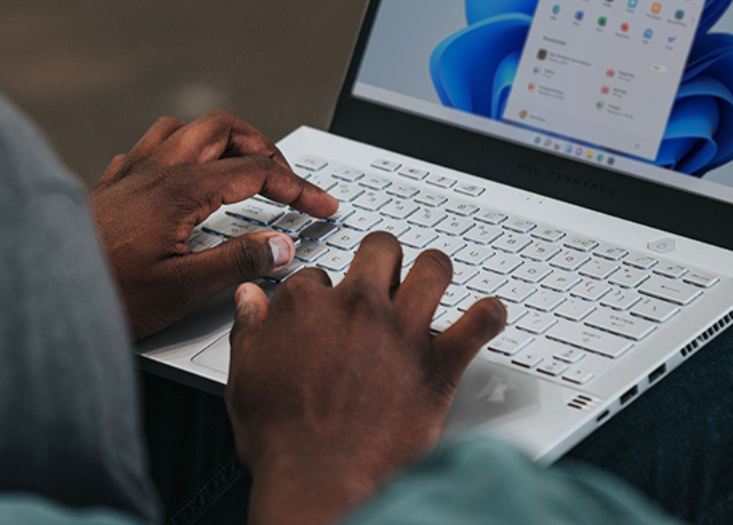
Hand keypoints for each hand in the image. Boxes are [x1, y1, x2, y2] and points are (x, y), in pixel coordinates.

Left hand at [89, 110, 338, 340]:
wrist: (38, 294)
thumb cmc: (103, 296)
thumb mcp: (180, 290)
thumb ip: (237, 263)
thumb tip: (280, 245)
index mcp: (179, 189)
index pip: (256, 171)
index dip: (298, 186)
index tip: (322, 206)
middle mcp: (154, 169)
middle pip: (223, 128)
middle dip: (263, 147)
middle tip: (286, 180)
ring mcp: (129, 173)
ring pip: (184, 129)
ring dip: (220, 141)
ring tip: (241, 168)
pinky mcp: (110, 186)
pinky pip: (151, 147)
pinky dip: (181, 154)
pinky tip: (182, 180)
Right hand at [226, 233, 506, 524]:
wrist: (319, 481)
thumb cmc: (282, 438)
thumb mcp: (244, 376)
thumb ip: (249, 328)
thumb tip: (249, 298)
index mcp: (306, 305)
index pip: (317, 274)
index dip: (321, 292)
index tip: (324, 309)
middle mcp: (358, 306)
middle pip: (380, 251)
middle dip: (381, 258)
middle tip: (382, 276)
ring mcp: (402, 332)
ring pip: (434, 268)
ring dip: (434, 271)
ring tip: (432, 280)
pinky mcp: (438, 365)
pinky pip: (479, 323)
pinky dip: (488, 316)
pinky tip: (487, 315)